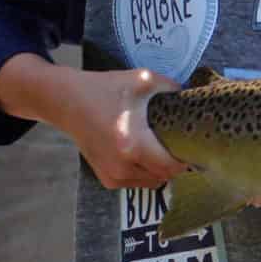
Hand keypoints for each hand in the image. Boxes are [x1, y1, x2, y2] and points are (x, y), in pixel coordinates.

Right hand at [57, 67, 188, 189]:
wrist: (67, 102)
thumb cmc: (106, 89)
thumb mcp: (143, 80)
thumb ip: (171, 89)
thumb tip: (192, 99)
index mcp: (133, 144)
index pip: (172, 166)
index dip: (187, 158)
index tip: (192, 144)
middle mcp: (123, 166)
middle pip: (165, 175)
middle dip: (176, 162)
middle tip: (179, 143)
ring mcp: (113, 175)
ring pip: (152, 181)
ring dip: (161, 168)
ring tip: (160, 147)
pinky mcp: (107, 179)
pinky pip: (138, 182)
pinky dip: (146, 171)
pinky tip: (143, 153)